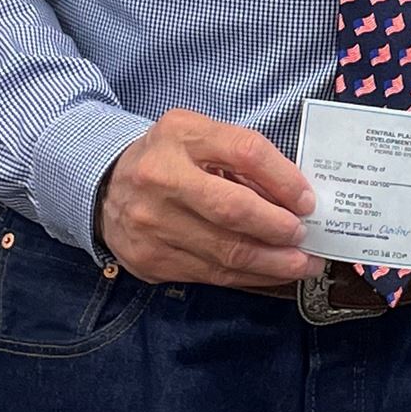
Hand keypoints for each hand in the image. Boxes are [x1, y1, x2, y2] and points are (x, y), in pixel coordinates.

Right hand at [95, 108, 319, 292]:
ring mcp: (152, 223)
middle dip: (278, 228)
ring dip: (273, 263)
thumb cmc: (168, 158)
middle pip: (233, 209)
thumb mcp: (198, 138)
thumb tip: (295, 197)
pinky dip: (249, 276)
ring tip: (301, 264)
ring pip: (225, 251)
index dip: (284, 179)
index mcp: (181, 135)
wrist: (103, 189)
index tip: (307, 200)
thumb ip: (240, 159)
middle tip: (306, 236)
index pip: (245, 152)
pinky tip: (271, 273)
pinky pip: (212, 275)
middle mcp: (161, 178)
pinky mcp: (151, 260)